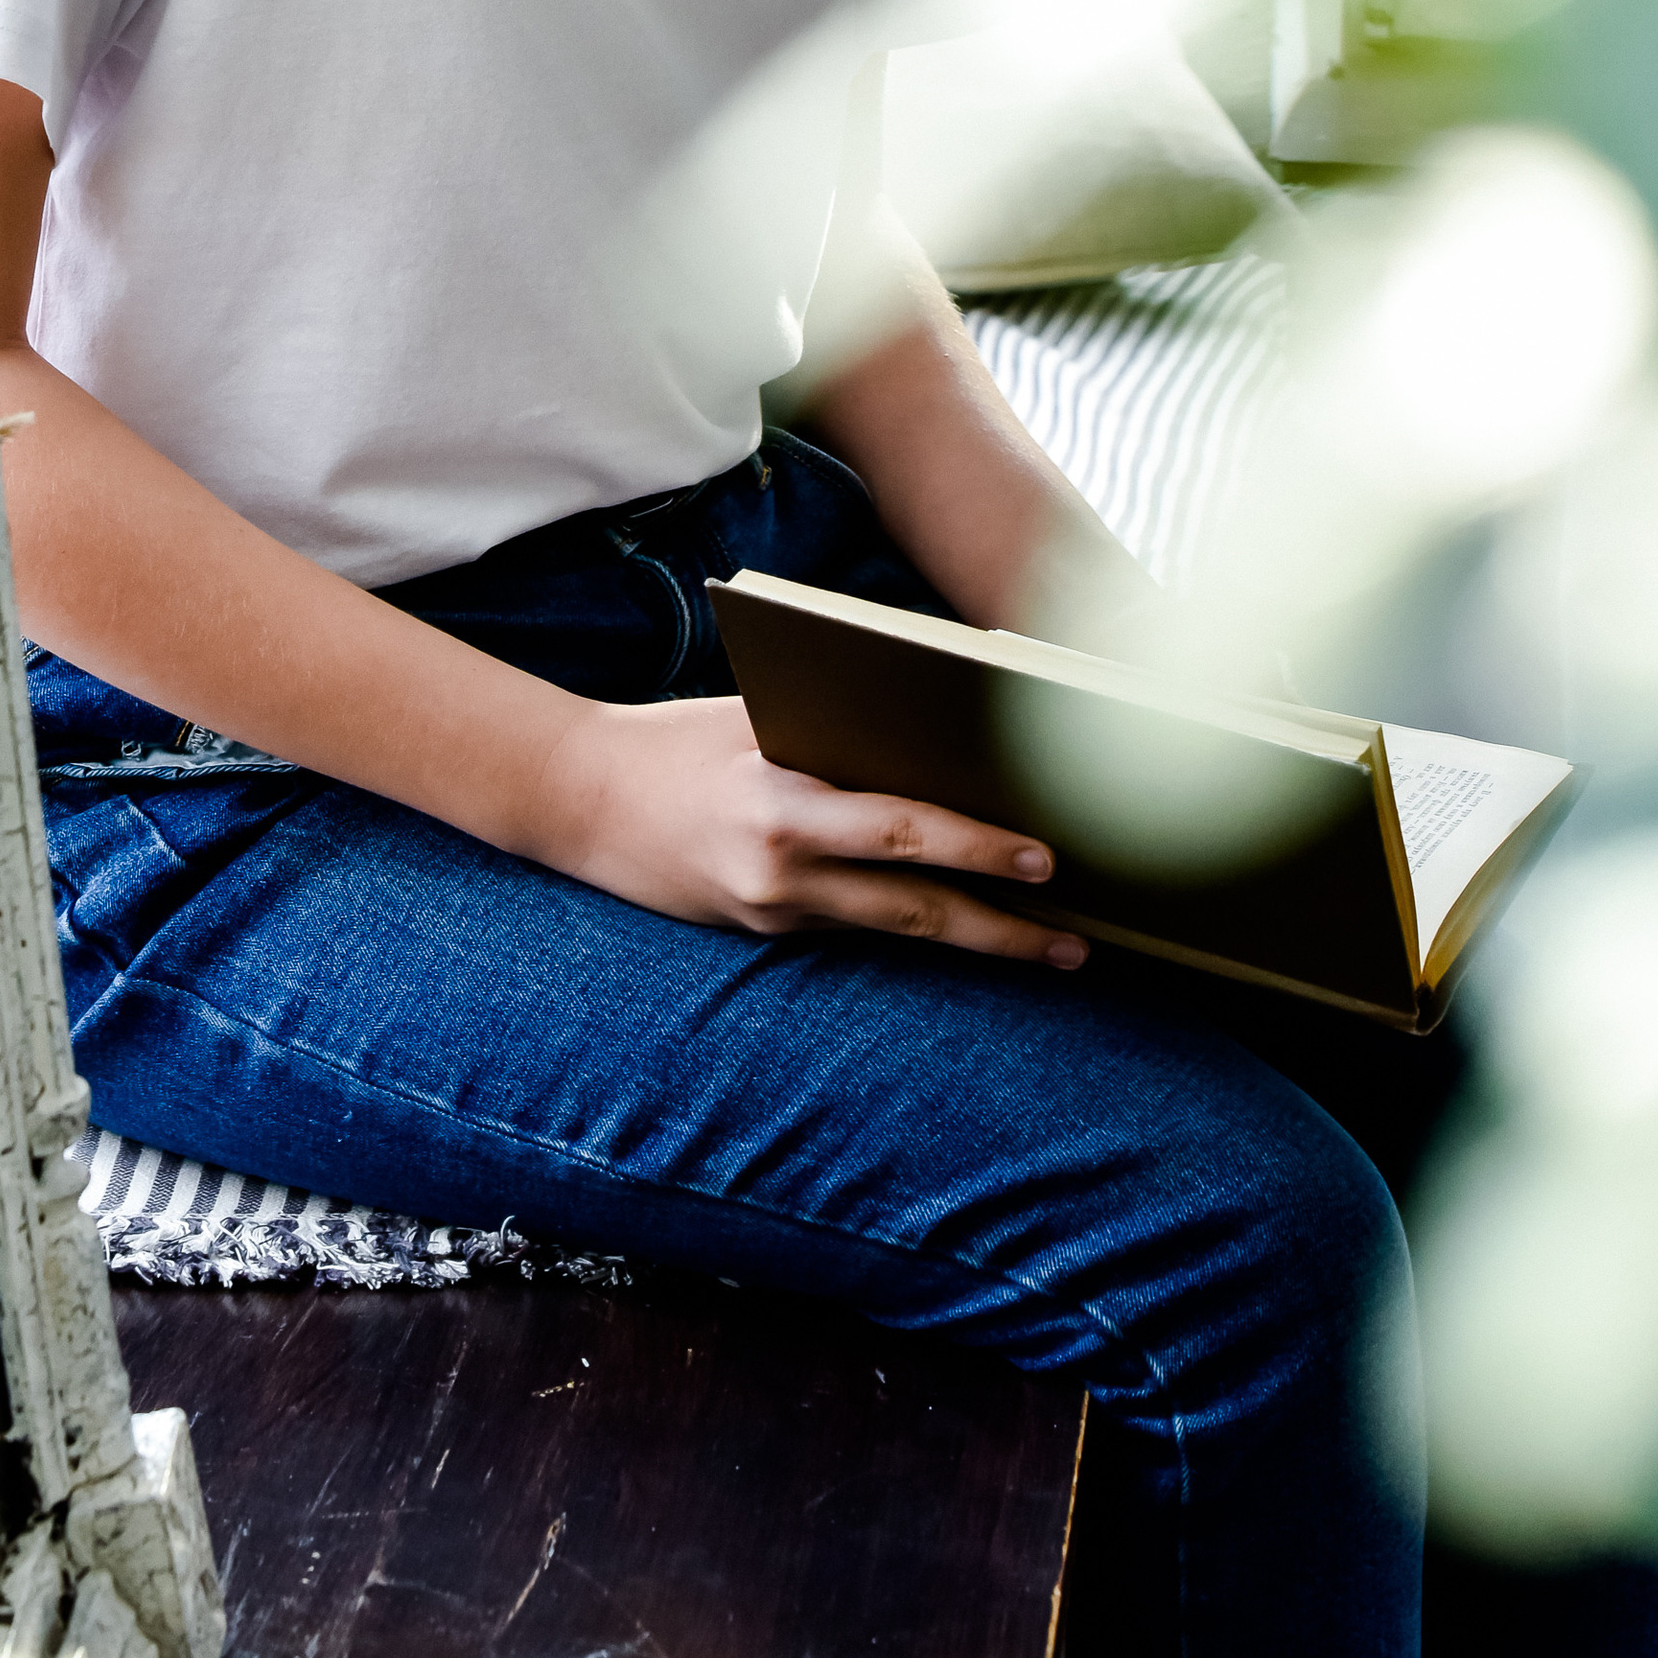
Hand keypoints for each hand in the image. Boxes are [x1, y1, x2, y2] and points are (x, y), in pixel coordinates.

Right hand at [526, 691, 1086, 969]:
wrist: (579, 800)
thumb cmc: (678, 737)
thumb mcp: (758, 717)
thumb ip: (840, 728)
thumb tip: (948, 708)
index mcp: (781, 807)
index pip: (899, 831)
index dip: (976, 848)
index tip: (1045, 857)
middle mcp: (780, 874)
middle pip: (913, 906)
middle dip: (1001, 925)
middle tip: (1078, 934)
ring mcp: (773, 914)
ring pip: (896, 930)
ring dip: (979, 940)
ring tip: (1055, 949)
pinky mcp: (766, 932)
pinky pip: (856, 928)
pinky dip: (918, 925)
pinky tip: (972, 924)